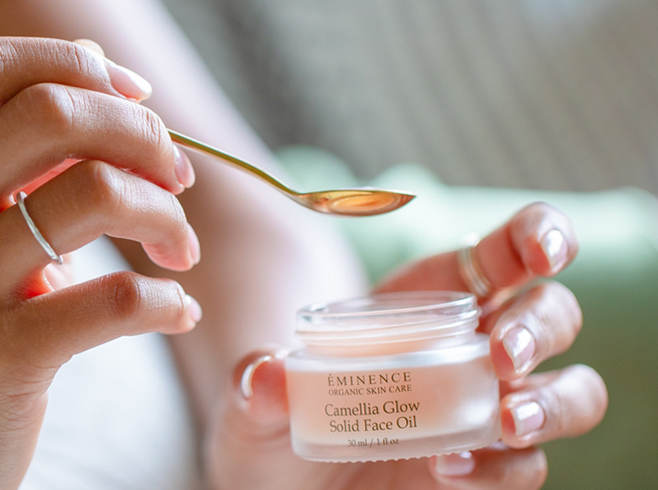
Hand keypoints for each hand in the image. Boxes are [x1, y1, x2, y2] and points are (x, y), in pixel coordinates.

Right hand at [0, 37, 200, 488]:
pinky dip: (168, 300)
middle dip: (142, 135)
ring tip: (181, 251)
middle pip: (53, 114)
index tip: (138, 100)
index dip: (79, 64)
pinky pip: (117, 300)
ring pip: (96, 194)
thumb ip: (19, 170)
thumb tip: (117, 108)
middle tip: (177, 179)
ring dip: (167, 215)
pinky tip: (176, 311)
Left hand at [207, 203, 607, 489]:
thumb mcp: (257, 400)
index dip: (539, 237)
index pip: (505, 253)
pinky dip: (503, 469)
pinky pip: (527, 465)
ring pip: (571, 391)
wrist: (281, 484)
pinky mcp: (488, 468)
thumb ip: (259, 383)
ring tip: (505, 421)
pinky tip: (448, 470)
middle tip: (501, 355)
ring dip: (553, 402)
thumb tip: (266, 375)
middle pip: (552, 313)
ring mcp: (486, 409)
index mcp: (431, 299)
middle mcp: (473, 347)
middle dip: (541, 325)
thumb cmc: (280, 420)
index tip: (541, 252)